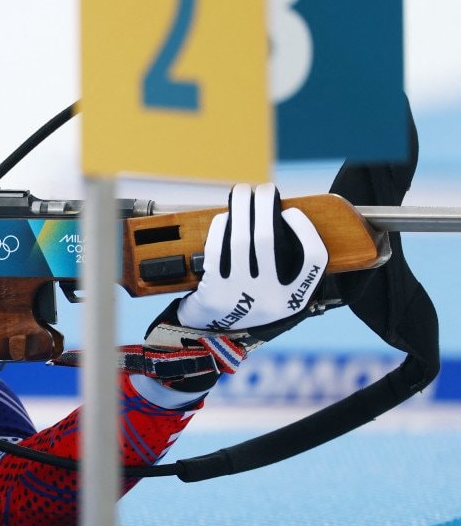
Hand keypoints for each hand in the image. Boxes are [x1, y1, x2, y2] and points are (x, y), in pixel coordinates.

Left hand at [177, 183, 327, 330]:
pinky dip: (220, 228)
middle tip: (263, 189)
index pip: (314, 260)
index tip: (292, 212)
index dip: (306, 230)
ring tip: (242, 192)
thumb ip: (285, 268)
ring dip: (241, 209)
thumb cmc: (247, 304)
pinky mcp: (213, 294)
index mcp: (295, 300)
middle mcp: (271, 299)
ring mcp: (240, 296)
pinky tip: (224, 217)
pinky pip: (217, 251)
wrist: (211, 336)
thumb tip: (280, 217)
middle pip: (270, 241)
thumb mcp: (276, 295)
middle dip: (265, 206)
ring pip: (241, 241)